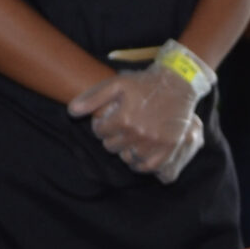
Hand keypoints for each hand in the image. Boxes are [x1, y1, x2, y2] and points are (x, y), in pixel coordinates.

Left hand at [68, 42, 209, 176]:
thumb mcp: (116, 83)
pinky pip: (148, 166)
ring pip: (127, 157)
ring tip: (129, 137)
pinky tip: (138, 154)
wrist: (177, 83)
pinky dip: (140, 164)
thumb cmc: (144, 82)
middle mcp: (138, 133)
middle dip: (112, 136)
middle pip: (112, 146)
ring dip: (124, 149)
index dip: (101, 124)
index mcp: (124, 118)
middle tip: (120, 126)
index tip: (108, 118)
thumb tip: (72, 112)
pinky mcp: (168, 148)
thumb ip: (92, 97)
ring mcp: (154, 143)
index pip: (100, 132)